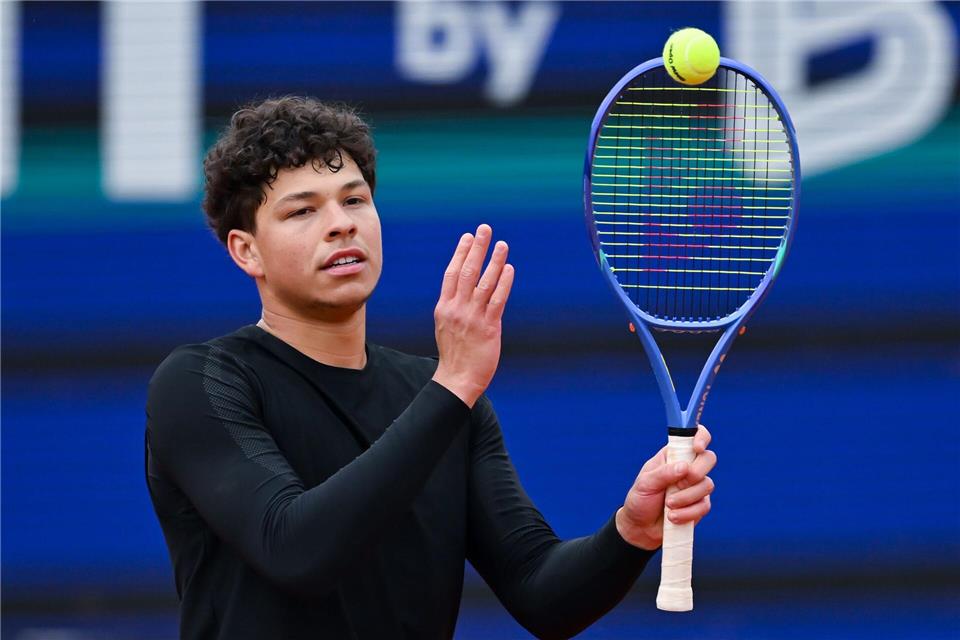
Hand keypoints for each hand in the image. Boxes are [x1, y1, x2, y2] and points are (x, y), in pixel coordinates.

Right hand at [432, 224, 514, 407]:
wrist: (457, 379)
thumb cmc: (455, 353)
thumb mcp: (447, 325)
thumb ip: (455, 306)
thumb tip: (465, 288)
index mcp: (444, 307)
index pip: (452, 273)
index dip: (460, 253)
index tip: (467, 237)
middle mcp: (457, 309)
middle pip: (467, 271)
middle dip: (476, 248)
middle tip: (484, 229)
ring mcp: (472, 318)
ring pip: (484, 283)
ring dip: (494, 261)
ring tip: (502, 244)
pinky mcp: (488, 328)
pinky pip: (497, 301)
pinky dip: (503, 283)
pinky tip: (509, 269)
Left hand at [615, 426, 716, 550]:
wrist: (641, 528)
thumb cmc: (640, 500)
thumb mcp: (644, 484)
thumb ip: (663, 473)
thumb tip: (684, 467)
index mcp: (673, 455)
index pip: (694, 436)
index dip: (701, 437)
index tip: (697, 448)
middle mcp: (688, 468)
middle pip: (709, 459)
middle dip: (695, 473)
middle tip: (678, 484)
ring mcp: (696, 486)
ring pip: (708, 484)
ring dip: (686, 498)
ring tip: (668, 505)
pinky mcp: (700, 505)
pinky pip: (705, 506)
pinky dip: (688, 513)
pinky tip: (673, 517)